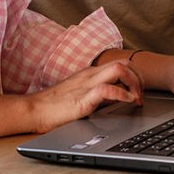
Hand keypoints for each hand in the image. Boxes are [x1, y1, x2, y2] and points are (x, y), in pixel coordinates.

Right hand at [26, 61, 141, 132]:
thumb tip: (116, 99)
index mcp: (89, 74)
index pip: (119, 64)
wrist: (33, 110)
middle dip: (138, 78)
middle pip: (123, 63)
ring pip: (118, 69)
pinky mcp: (82, 98)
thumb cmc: (53, 107)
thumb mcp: (80, 96)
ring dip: (134, 83)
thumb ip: (98, 95)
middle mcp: (90, 75)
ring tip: (136, 99)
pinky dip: (122, 94)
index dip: (134, 76)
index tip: (138, 92)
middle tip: (141, 96)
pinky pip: (107, 89)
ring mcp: (86, 84)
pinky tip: (127, 102)